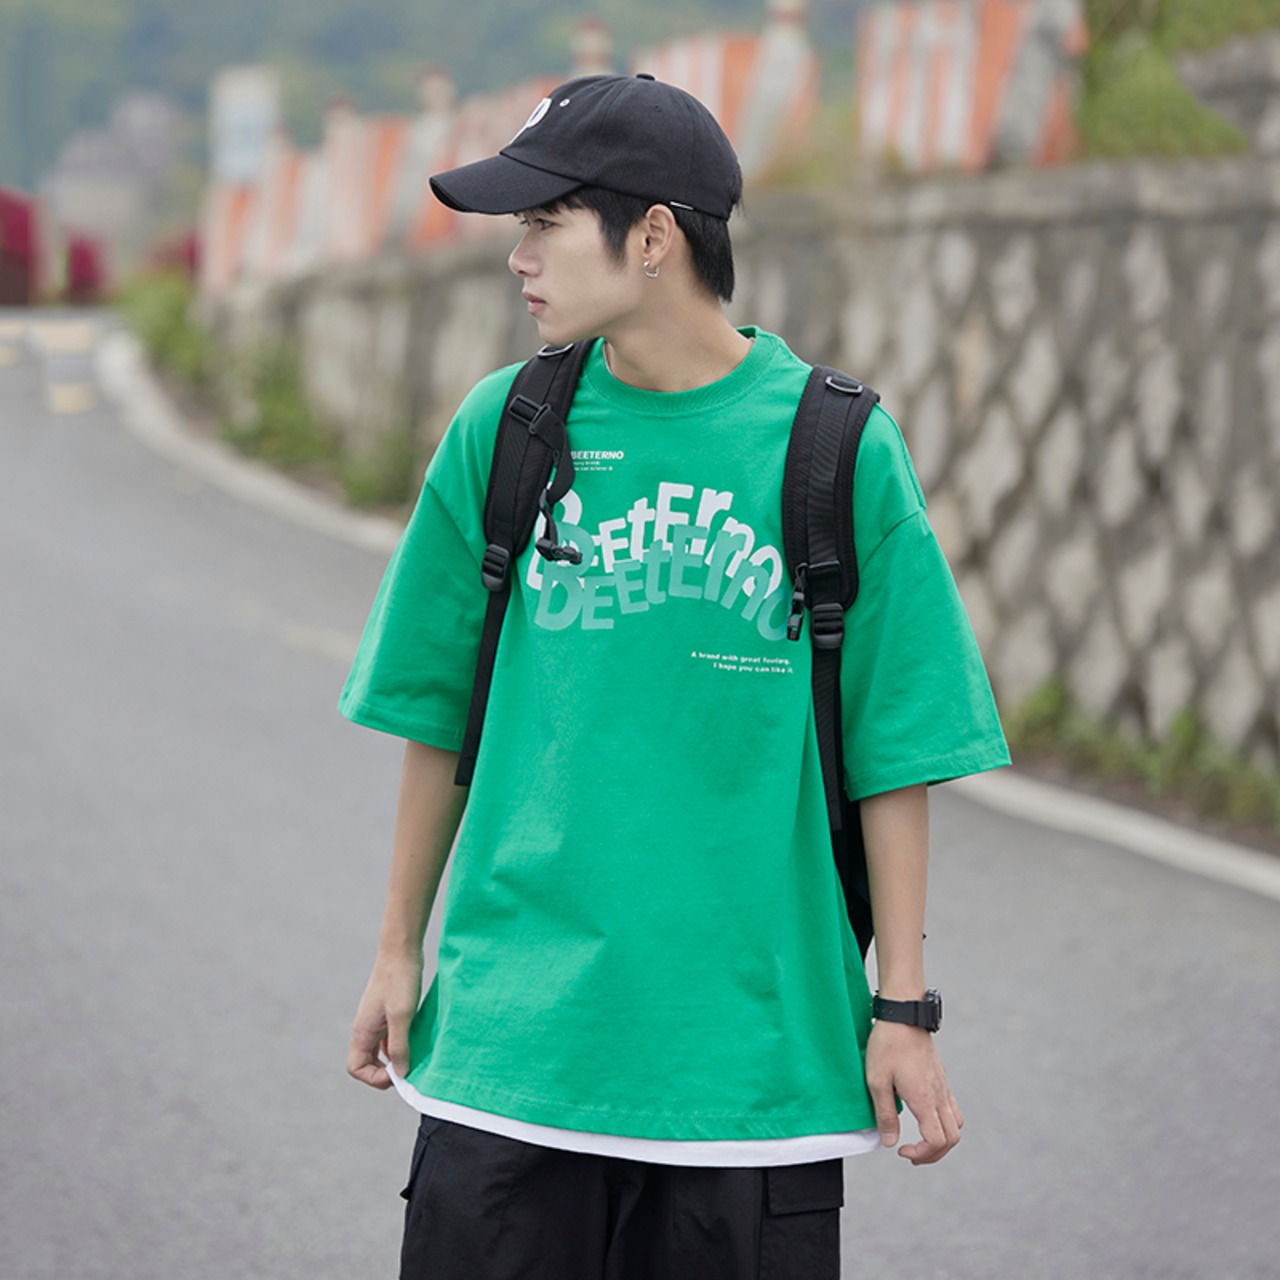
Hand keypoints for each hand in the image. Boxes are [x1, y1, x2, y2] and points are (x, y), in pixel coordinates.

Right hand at [347, 952, 422, 1089]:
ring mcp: (375, 1021)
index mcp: (362, 1031)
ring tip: (413, 1055)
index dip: (374, 1077)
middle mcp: (365, 1028)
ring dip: (394, 1058)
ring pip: (379, 1051)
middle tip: (407, 1068)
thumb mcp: (402, 1016)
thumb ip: (399, 1046)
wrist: (401, 950)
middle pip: (366, 1063)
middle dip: (384, 1071)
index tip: (397, 1072)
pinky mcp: (387, 1013)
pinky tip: (415, 1040)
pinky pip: (388, 1038)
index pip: (356, 1068)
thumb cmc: (400, 979)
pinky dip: (400, 1044)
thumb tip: (400, 1074)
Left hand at [864, 1020, 963, 1164]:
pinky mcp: (940, 1076)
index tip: (901, 1150)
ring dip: (942, 1138)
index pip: (937, 1141)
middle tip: (912, 1153)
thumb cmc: (888, 1044)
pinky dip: (942, 1121)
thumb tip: (890, 1142)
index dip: (922, 1154)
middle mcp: (939, 1095)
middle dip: (934, 1153)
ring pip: (956, 1123)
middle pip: (952, 1138)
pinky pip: (951, 1106)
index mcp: (925, 1100)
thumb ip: (885, 1114)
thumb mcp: (877, 1081)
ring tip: (921, 1139)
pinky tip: (923, 1114)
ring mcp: (943, 1085)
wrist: (903, 1014)